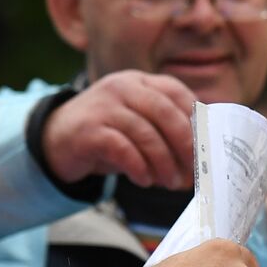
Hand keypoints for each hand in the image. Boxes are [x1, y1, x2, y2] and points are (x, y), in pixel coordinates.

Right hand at [41, 70, 195, 188]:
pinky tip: (144, 180)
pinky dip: (139, 167)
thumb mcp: (143, 126)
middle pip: (166, 113)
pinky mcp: (88, 128)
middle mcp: (122, 86)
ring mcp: (103, 105)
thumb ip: (170, 131)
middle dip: (186, 146)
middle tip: (194, 172)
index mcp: (141, 82)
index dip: (198, 122)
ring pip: (146, 133)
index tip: (208, 150)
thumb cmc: (111, 136)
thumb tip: (207, 156)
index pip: (178, 93)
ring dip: (164, 163)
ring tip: (170, 183)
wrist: (58, 141)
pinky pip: (122, 148)